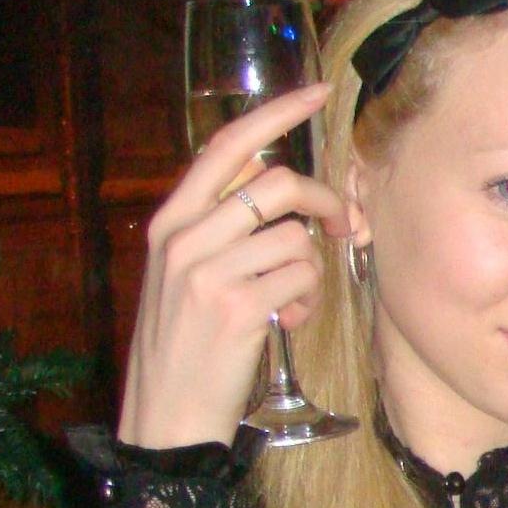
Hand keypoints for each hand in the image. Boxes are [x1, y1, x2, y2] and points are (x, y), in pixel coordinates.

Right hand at [118, 84, 351, 449]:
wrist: (166, 414)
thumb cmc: (186, 346)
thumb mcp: (186, 275)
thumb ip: (222, 230)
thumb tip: (281, 191)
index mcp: (171, 221)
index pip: (226, 147)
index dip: (277, 113)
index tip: (318, 92)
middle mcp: (185, 237)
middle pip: (278, 184)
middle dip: (325, 203)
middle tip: (341, 228)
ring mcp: (209, 272)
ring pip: (298, 239)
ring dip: (312, 271)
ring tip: (292, 299)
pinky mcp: (238, 308)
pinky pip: (303, 280)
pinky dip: (308, 302)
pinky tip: (285, 323)